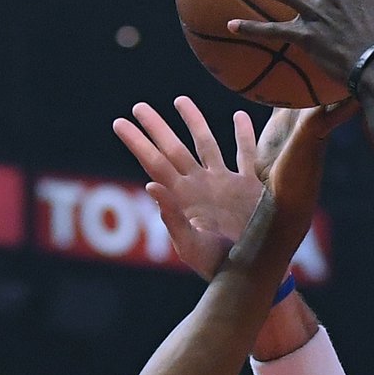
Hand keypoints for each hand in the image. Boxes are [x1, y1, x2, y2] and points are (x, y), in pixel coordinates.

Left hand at [113, 98, 261, 277]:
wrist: (254, 273)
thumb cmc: (218, 265)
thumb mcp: (190, 245)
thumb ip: (171, 216)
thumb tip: (150, 184)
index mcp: (183, 197)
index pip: (154, 162)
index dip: (137, 142)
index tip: (119, 122)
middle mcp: (200, 185)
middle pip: (174, 148)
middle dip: (156, 128)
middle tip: (138, 106)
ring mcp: (224, 184)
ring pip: (206, 143)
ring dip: (194, 122)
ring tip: (180, 100)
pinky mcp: (249, 187)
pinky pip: (246, 154)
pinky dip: (244, 135)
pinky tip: (240, 116)